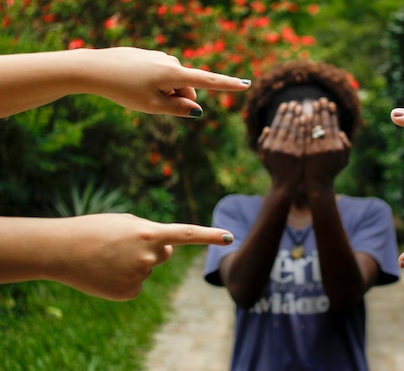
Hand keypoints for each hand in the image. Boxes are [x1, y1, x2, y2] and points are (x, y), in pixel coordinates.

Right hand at [23, 214, 233, 300]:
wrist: (62, 250)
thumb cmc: (95, 230)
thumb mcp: (127, 223)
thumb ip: (153, 233)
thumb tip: (168, 251)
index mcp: (149, 233)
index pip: (187, 234)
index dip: (210, 235)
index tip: (230, 236)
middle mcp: (149, 256)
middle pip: (166, 253)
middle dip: (154, 248)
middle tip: (124, 245)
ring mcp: (140, 276)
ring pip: (149, 268)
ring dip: (134, 263)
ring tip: (109, 257)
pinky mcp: (130, 292)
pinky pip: (137, 284)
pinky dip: (125, 279)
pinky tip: (108, 273)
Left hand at [80, 48, 250, 117]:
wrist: (93, 68)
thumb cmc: (123, 90)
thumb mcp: (152, 106)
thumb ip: (178, 109)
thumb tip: (198, 110)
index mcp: (175, 74)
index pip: (208, 82)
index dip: (228, 86)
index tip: (247, 84)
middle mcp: (172, 61)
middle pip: (187, 88)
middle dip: (177, 100)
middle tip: (151, 104)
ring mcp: (160, 57)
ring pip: (172, 82)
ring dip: (163, 92)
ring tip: (138, 93)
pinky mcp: (149, 55)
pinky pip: (160, 74)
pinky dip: (153, 84)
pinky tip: (131, 83)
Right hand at [258, 101, 304, 190]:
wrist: (285, 184)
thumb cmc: (274, 168)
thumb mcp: (264, 156)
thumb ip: (263, 142)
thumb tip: (267, 128)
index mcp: (268, 145)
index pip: (276, 125)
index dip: (281, 114)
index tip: (286, 104)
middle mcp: (276, 146)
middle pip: (285, 125)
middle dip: (290, 113)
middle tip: (295, 103)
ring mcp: (288, 150)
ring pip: (293, 129)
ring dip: (297, 117)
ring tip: (301, 108)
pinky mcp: (298, 154)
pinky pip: (301, 137)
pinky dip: (303, 127)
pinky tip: (306, 119)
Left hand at [303, 98, 350, 188]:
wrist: (318, 184)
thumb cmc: (331, 172)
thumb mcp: (343, 161)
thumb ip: (345, 147)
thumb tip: (342, 133)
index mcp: (337, 146)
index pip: (334, 125)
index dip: (332, 113)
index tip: (330, 103)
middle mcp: (328, 146)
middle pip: (324, 123)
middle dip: (323, 110)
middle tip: (320, 99)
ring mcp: (317, 149)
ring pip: (315, 127)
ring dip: (314, 114)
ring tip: (312, 104)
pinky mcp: (307, 151)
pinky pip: (306, 135)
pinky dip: (305, 125)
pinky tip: (304, 116)